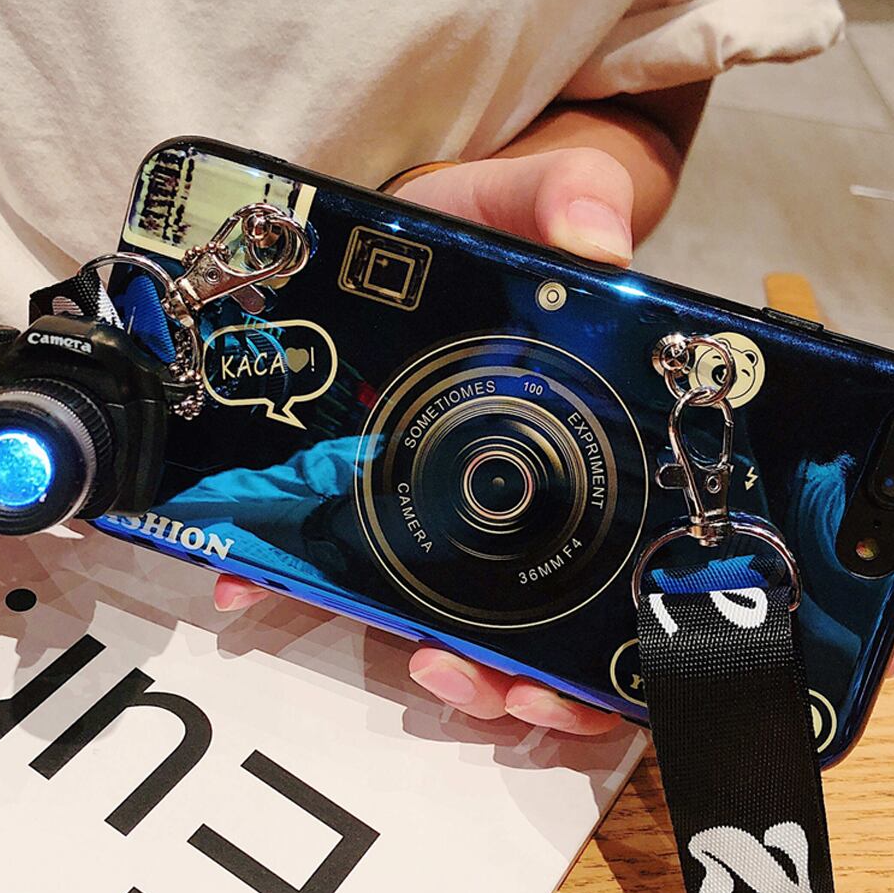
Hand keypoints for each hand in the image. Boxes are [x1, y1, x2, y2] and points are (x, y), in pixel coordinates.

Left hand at [216, 148, 637, 733]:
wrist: (393, 241)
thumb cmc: (476, 235)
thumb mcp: (519, 206)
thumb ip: (567, 199)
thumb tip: (601, 242)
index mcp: (588, 467)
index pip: (635, 587)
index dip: (621, 660)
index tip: (577, 676)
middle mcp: (529, 514)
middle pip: (556, 646)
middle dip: (528, 693)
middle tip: (491, 682)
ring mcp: (447, 522)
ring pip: (463, 637)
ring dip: (448, 672)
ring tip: (415, 660)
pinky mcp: (365, 511)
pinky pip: (341, 577)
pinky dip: (299, 594)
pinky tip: (257, 592)